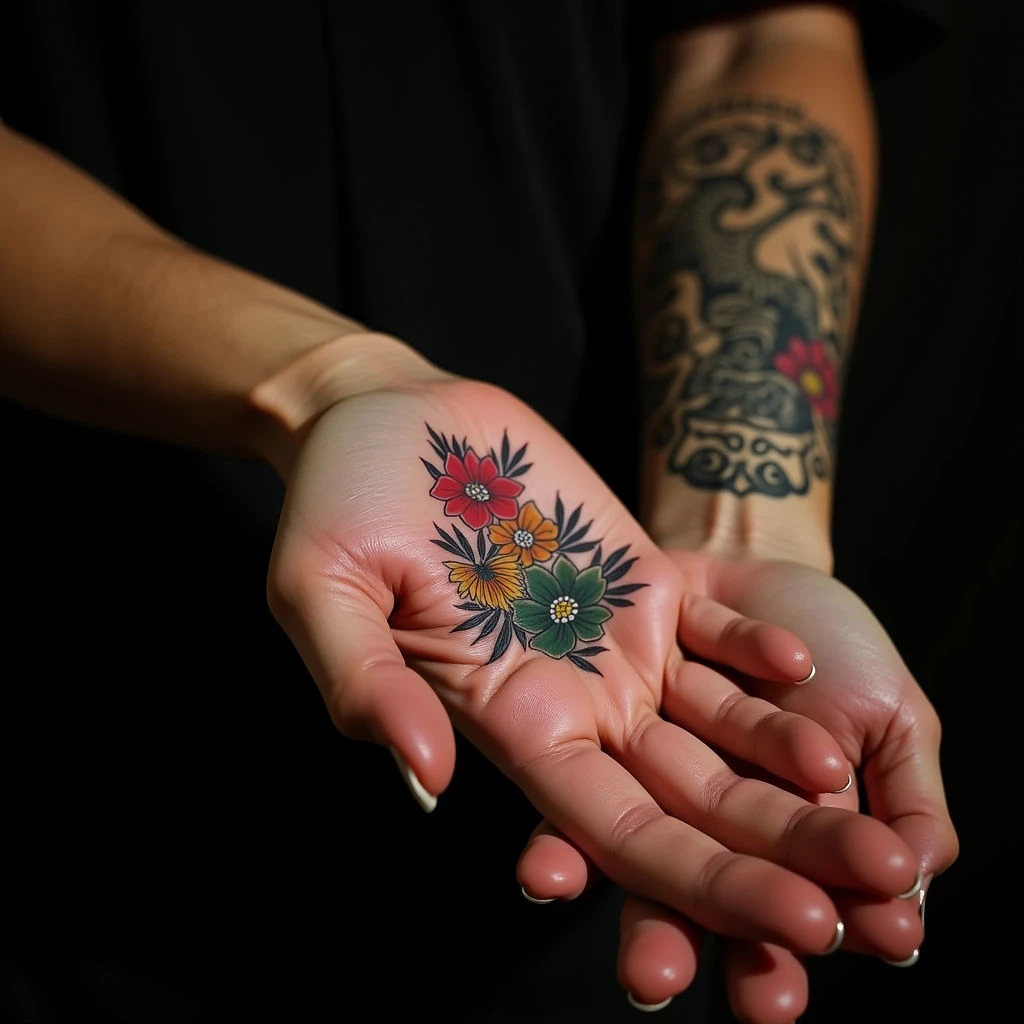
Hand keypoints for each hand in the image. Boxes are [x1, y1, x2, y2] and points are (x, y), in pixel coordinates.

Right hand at [265, 372, 919, 954]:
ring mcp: (610, 636)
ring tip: (872, 799)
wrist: (388, 418)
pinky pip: (712, 630)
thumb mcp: (320, 589)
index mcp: (502, 721)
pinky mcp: (636, 576)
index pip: (612, 831)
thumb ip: (366, 684)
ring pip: (718, 725)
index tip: (791, 924)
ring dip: (795, 762)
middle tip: (882, 884)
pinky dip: (758, 654)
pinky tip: (807, 672)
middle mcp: (570, 696)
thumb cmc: (335, 500)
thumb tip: (427, 783)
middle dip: (782, 848)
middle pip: (689, 799)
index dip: (701, 882)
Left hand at [517, 553, 958, 1019]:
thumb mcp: (889, 717)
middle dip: (664, 932)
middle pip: (668, 874)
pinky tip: (559, 856)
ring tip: (554, 888)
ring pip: (600, 812)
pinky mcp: (595, 690)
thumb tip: (913, 892)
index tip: (771, 998)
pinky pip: (575, 742)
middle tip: (654, 977)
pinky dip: (582, 798)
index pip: (764, 900)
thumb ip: (907, 800)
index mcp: (760, 816)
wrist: (764, 558)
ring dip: (579, 859)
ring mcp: (631, 741)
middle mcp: (682, 791)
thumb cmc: (839, 643)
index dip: (769, 949)